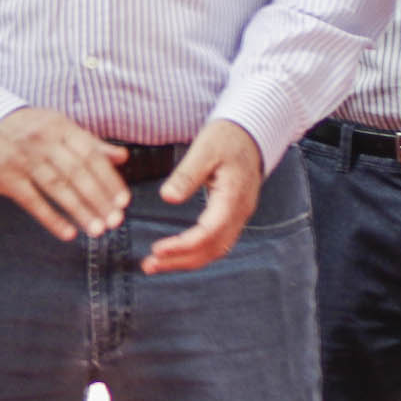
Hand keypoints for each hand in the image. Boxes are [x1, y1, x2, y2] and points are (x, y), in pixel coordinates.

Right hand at [0, 107, 129, 241]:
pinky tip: (68, 233)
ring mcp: (23, 159)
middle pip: (76, 173)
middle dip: (98, 199)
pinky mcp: (6, 177)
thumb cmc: (28, 129)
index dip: (108, 180)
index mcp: (60, 127)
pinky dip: (51, 218)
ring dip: (79, 210)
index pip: (90, 155)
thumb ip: (91, 143)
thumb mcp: (59, 127)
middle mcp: (42, 141)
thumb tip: (122, 157)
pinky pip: (32, 201)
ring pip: (57, 188)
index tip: (123, 201)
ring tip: (97, 229)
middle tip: (114, 221)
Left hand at [143, 119, 263, 274]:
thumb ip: (186, 175)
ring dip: (187, 261)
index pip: (208, 233)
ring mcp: (239, 216)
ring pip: (216, 249)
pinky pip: (217, 242)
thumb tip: (167, 197)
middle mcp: (240, 212)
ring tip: (157, 264)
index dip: (182, 246)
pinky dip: (196, 252)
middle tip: (149, 265)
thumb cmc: (226, 138)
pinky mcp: (233, 215)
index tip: (157, 250)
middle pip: (212, 249)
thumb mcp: (205, 149)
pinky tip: (176, 253)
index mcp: (233, 197)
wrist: (251, 134)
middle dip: (180, 261)